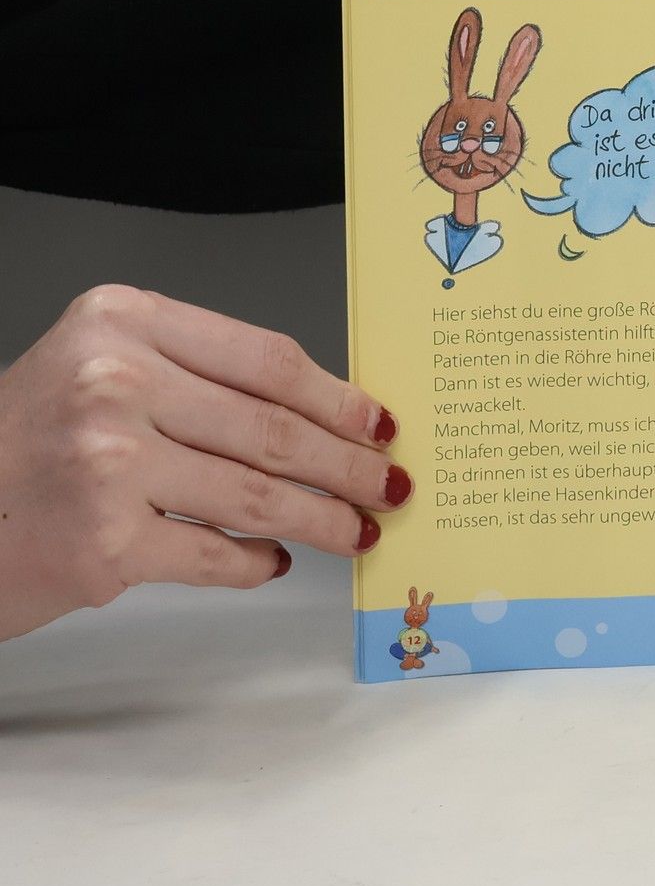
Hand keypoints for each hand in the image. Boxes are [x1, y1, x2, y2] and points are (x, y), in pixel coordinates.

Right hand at [0, 286, 411, 641]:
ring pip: (258, 495)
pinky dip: (254, 562)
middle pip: (274, 429)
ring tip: (356, 529)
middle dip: (347, 465)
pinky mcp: (104, 544)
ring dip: (323, 518)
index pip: (267, 359)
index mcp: (123, 322)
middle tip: (388, 485)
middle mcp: (114, 383)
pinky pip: (214, 554)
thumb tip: (323, 414)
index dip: (339, 397)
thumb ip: (195, 376)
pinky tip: (273, 561)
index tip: (379, 424)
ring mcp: (108, 465)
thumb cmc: (25, 442)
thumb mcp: (100, 367)